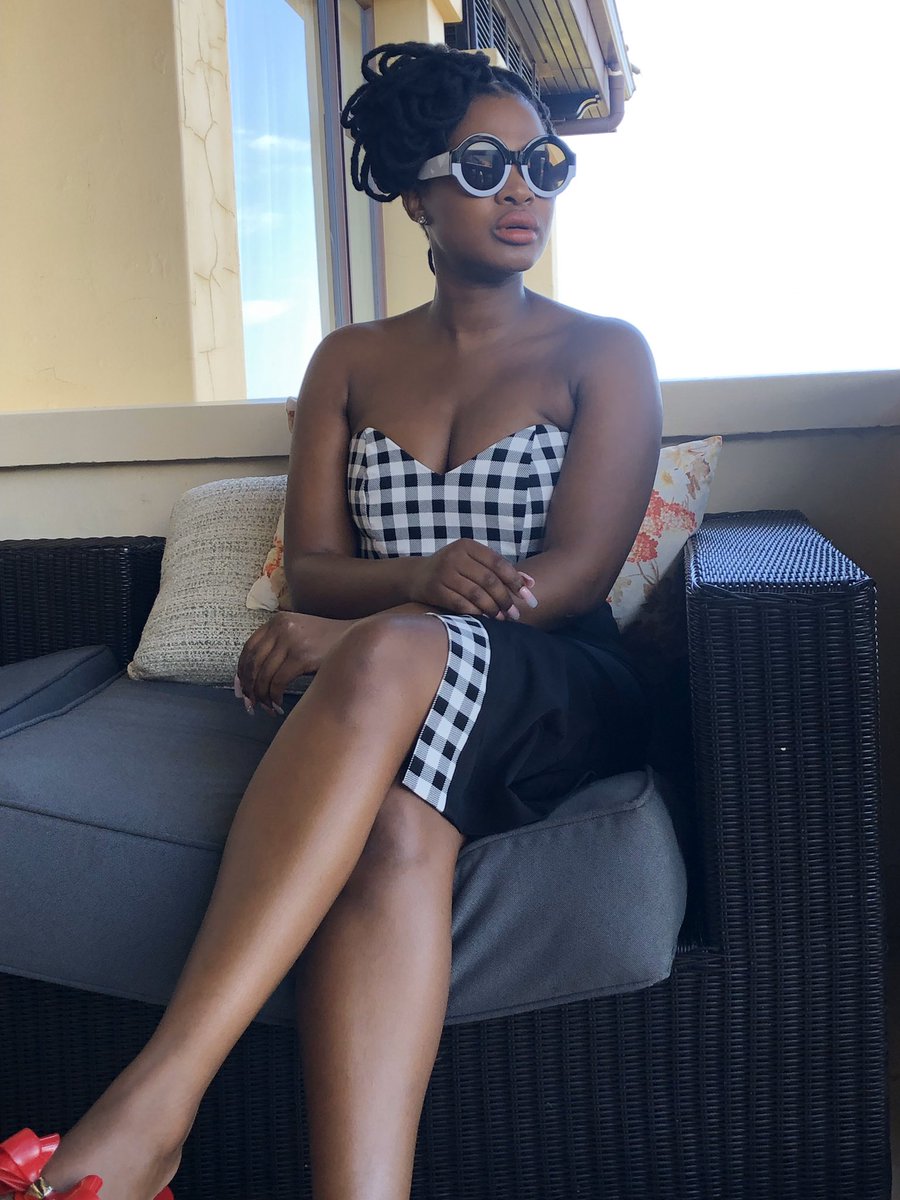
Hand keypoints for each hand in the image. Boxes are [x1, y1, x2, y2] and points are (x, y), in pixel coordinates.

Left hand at [235, 612, 351, 714]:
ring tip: (268, 706)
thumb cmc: (327, 642)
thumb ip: (277, 647)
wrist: (357, 639)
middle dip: (249, 687)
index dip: (241, 672)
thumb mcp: (298, 634)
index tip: (241, 689)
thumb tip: (253, 677)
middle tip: (251, 703)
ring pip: (263, 675)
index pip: (248, 649)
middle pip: (252, 663)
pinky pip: (278, 682)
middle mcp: (280, 628)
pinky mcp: (302, 657)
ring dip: (262, 695)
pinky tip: (279, 703)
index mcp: (277, 621)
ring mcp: (291, 641)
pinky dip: (275, 696)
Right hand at [409, 539, 537, 619]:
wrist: (417, 576)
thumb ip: (501, 571)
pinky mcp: (435, 589)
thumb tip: (530, 583)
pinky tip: (485, 619)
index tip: (527, 597)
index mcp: (468, 546)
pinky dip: (476, 613)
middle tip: (515, 613)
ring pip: (476, 593)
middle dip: (505, 599)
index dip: (514, 580)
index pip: (498, 563)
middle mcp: (455, 556)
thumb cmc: (453, 570)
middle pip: (489, 580)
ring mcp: (444, 572)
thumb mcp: (474, 564)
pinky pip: (461, 604)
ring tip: (502, 618)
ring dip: (493, 608)